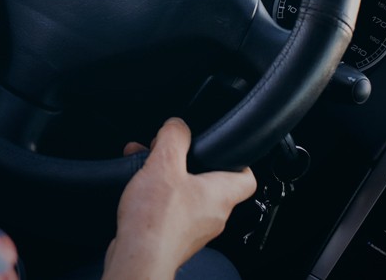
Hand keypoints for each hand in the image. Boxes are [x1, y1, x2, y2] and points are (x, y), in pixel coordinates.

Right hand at [102, 118, 256, 279]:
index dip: (238, 160)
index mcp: (221, 195)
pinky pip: (171, 212)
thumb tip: (178, 125)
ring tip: (145, 167)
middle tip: (169, 153)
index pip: (247, 177)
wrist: (138, 259)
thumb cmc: (155, 221)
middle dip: (187, 164)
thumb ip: (174, 137)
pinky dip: (157, 198)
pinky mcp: (174, 239)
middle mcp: (213, 215)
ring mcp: (195, 230)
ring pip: (187, 196)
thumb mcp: (164, 164)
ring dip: (168, 179)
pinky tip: (138, 191)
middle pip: (211, 183)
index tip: (224, 149)